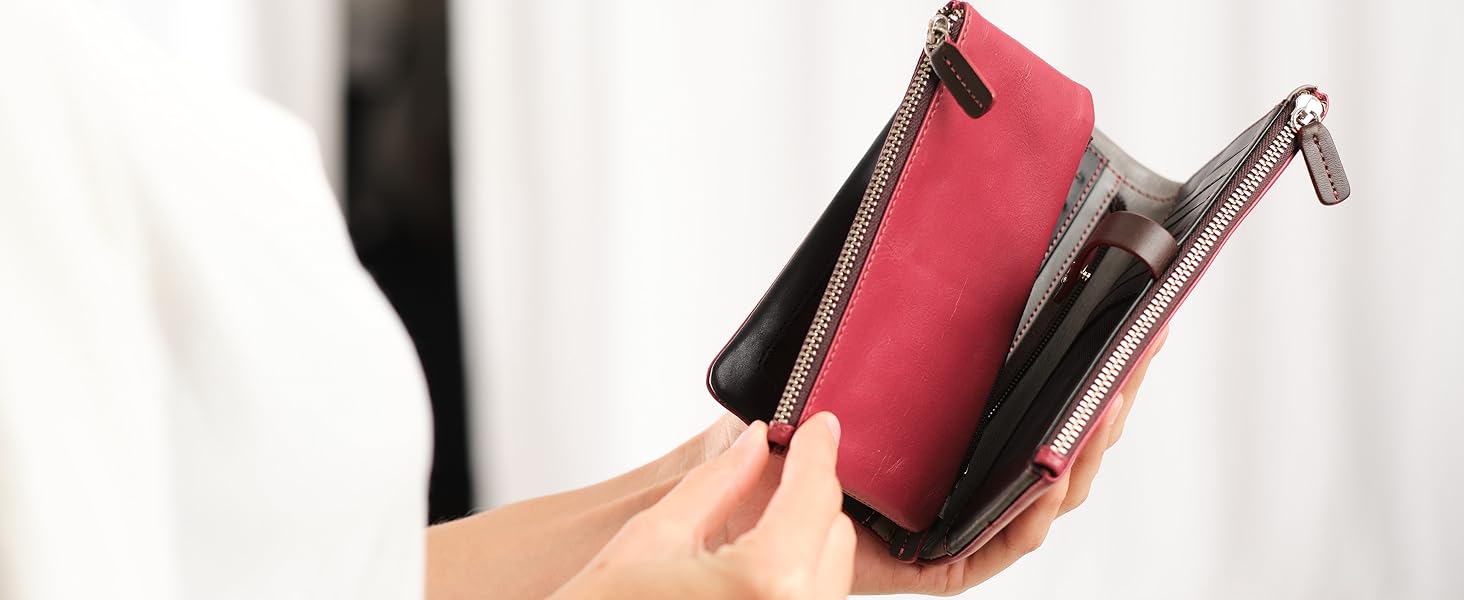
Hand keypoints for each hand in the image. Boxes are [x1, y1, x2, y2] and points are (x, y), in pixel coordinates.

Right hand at [549, 413, 855, 599]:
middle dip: (809, 494)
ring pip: (830, 573)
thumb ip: (715, 483)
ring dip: (806, 538)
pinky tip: (756, 565)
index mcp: (766, 580)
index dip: (817, 450)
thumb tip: (752, 444)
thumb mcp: (650, 538)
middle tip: (781, 462)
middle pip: (834, 532)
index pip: (815, 494)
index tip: (819, 426)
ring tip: (764, 515)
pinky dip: (795, 577)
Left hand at [699, 327, 1169, 594]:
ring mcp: (954, 525)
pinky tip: (1056, 470)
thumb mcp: (843, 363)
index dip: (1089, 373)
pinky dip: (1032, 511)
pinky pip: (998, 545)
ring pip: (1043, 495)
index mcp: (954, 441)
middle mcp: (963, 483)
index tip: (1132, 323)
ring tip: (1113, 398)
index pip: (1038, 408)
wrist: (719, 492)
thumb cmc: (776, 429)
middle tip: (1145, 345)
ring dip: (1086, 448)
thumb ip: (888, 328)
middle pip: (1058, 448)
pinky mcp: (933, 565)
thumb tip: (929, 251)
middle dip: (1109, 398)